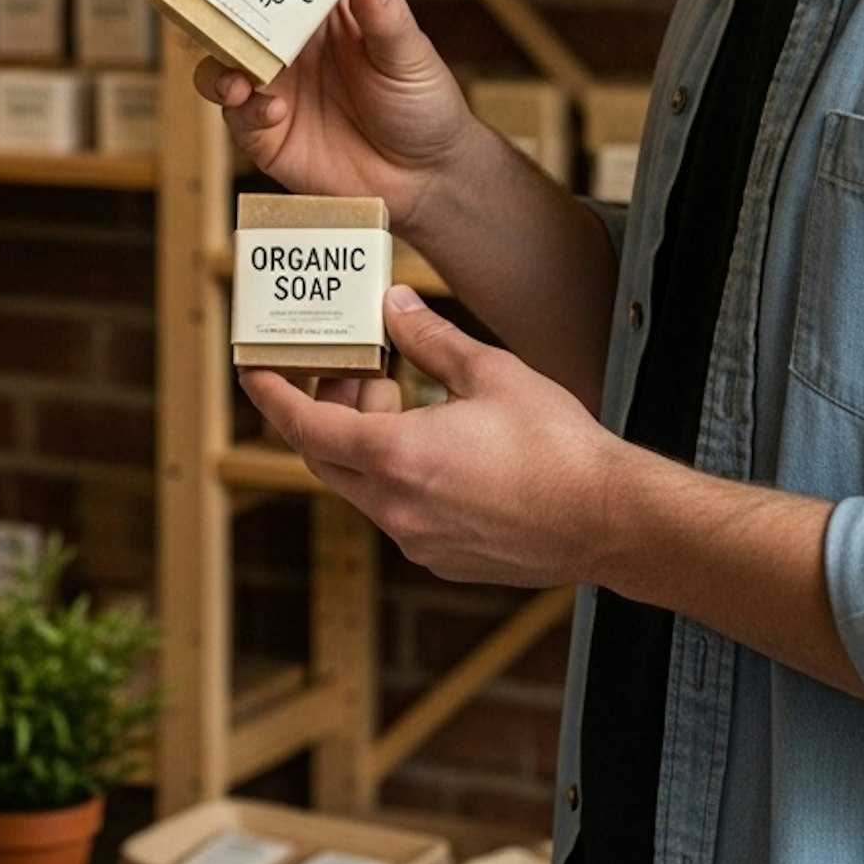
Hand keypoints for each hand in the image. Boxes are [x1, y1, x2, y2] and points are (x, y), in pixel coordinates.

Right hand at [150, 0, 475, 237]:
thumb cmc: (422, 102)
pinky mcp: (261, 130)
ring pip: (213, 54)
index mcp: (317, 6)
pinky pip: (234, 112)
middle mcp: (283, 38)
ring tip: (232, 66)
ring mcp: (268, 83)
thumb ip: (384, 16)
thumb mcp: (409, 54)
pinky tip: (272, 110)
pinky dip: (244, 106)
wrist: (424, 180)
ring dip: (206, 47)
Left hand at [238, 287, 618, 587]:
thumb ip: (429, 340)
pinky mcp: (443, 558)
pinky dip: (391, 470)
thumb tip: (392, 306)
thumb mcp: (489, 373)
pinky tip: (428, 438)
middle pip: (325, 457)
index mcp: (398, 459)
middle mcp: (396, 508)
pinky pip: (394, 509)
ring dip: (362, 439)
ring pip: (360, 485)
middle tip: (350, 366)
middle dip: (324, 408)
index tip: (251, 369)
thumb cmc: (557, 446)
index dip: (272, 396)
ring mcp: (418, 540)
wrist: (612, 523)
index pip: (305, 428)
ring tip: (396, 393)